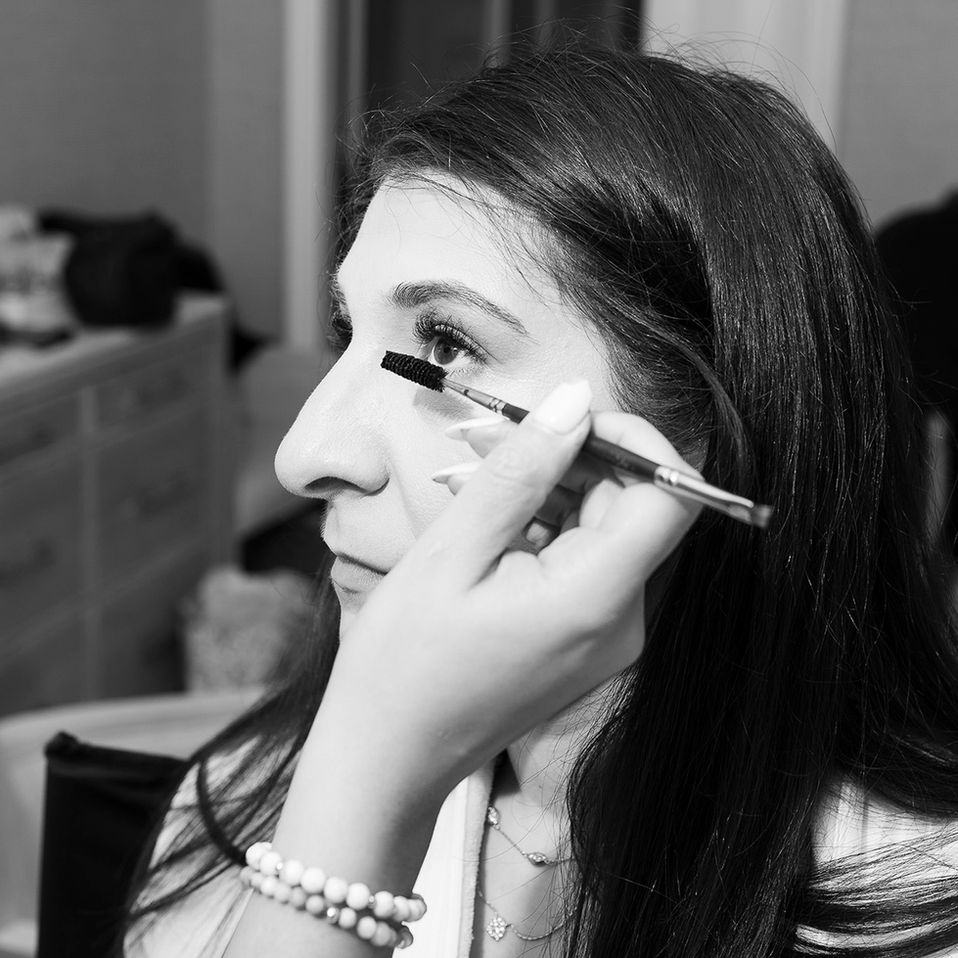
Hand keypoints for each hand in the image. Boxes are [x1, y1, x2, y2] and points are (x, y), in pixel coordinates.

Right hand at [319, 380, 701, 801]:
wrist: (388, 757)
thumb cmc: (405, 660)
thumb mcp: (452, 551)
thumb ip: (521, 470)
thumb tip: (576, 399)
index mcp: (596, 599)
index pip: (670, 496)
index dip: (632, 441)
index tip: (564, 419)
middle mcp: (621, 622)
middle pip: (632, 507)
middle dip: (572, 458)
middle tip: (493, 441)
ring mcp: (606, 637)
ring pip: (602, 529)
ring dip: (549, 491)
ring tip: (474, 480)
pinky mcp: (583, 641)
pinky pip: (582, 562)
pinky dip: (542, 529)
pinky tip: (486, 523)